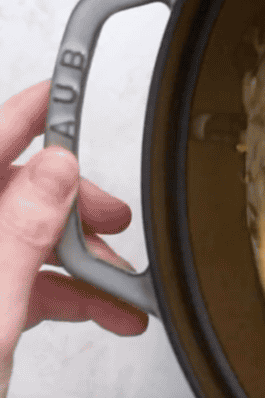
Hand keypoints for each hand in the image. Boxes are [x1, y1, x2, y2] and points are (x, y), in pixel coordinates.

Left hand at [0, 80, 148, 397]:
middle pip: (13, 193)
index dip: (26, 114)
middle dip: (72, 205)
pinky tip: (99, 310)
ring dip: (79, 260)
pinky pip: (22, 279)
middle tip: (110, 217)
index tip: (61, 87)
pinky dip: (65, 292)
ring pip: (23, 240)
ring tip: (118, 286)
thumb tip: (55, 171)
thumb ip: (20, 232)